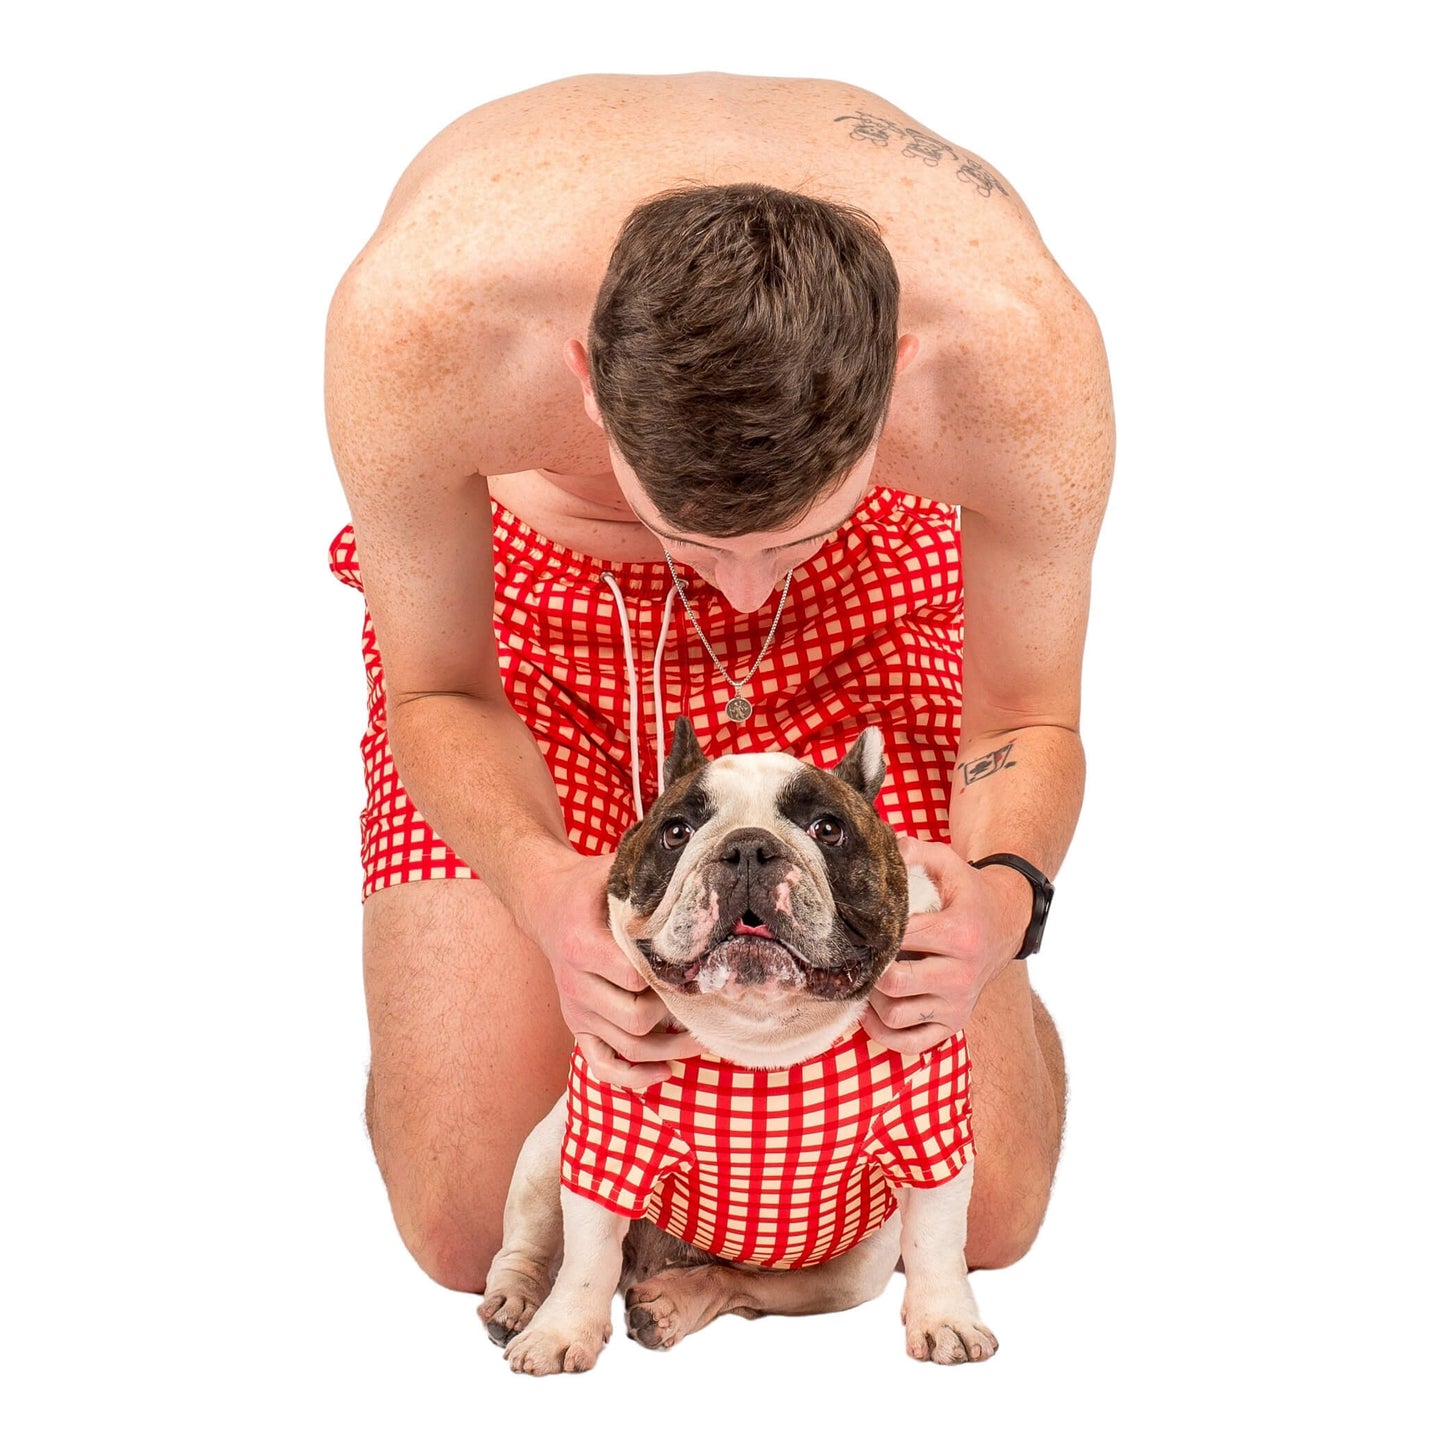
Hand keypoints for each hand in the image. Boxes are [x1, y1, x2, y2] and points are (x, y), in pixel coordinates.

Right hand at [523, 848, 703, 1087]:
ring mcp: (576, 1009)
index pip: (634, 977)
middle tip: (707, 1003)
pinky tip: (666, 1071)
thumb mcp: (614, 871)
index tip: (703, 972)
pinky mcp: (577, 1026)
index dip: (672, 980)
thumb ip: (649, 878)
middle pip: (635, 1018)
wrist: (546, 903)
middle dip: (678, 1017)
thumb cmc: (590, 886)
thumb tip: (698, 871)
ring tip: (704, 1039)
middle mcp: (575, 983)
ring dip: (670, 1050)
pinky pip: (601, 1065)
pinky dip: (633, 1078)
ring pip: (627, 1047)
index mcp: (583, 945)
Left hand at [862, 835, 1031, 1052]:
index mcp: (960, 934)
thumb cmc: (967, 894)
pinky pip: (911, 1044)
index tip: (856, 925)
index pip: (902, 939)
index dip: (872, 933)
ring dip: (871, 1000)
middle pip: (895, 983)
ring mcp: (959, 1004)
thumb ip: (914, 851)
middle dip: (868, 969)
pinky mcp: (954, 1025)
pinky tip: (873, 1011)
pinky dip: (885, 1034)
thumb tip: (881, 847)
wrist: (1005, 923)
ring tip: (866, 978)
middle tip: (858, 955)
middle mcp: (963, 974)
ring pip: (897, 1016)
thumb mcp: (948, 864)